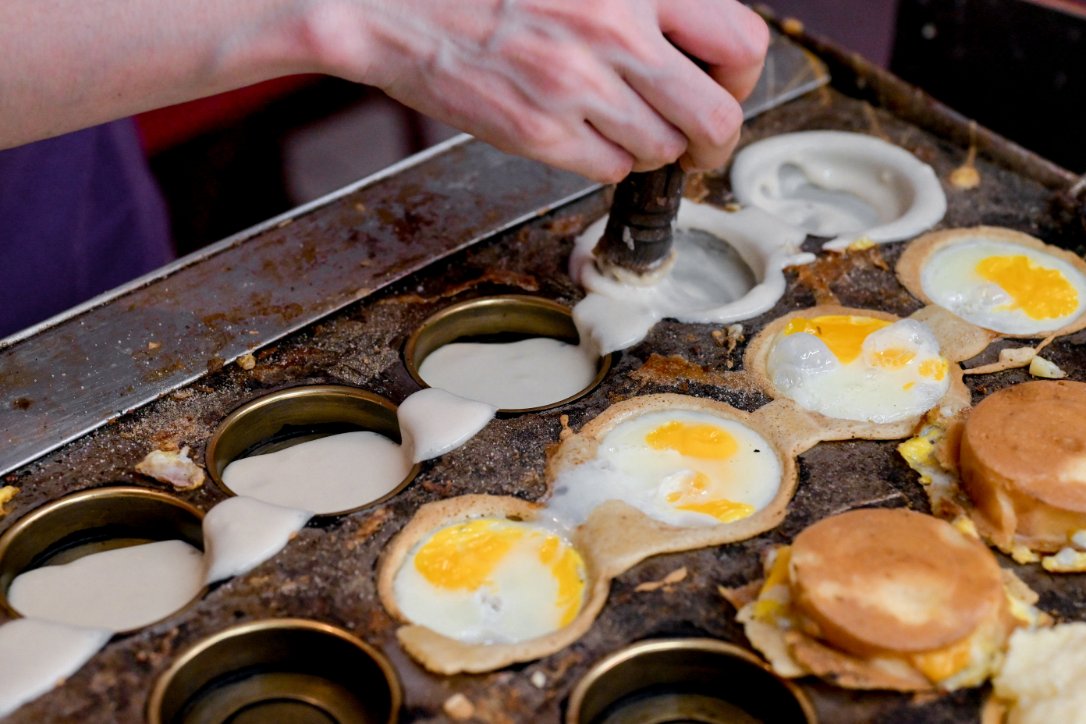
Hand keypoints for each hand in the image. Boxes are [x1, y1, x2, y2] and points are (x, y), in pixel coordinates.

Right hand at [311, 0, 768, 182]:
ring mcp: (576, 86)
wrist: (393, 2)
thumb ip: (643, 0)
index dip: (740, 78)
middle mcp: (614, 29)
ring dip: (650, 147)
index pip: (740, 42)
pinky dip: (605, 160)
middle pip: (715, 117)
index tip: (723, 86)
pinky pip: (610, 169)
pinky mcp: (539, 132)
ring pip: (661, 151)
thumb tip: (696, 43)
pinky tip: (579, 133)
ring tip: (617, 125)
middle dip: (714, 142)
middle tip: (699, 145)